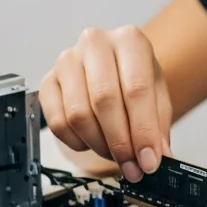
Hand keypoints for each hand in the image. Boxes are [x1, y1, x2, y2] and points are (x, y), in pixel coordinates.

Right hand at [40, 26, 173, 182]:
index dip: (143, 131)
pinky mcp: (48, 81)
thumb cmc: (136, 79)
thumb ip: (158, 127)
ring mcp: (67, 61)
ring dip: (99, 145)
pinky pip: (58, 122)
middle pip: (104, 100)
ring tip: (115, 154)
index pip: (136, 89)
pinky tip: (91, 142)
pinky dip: (77, 142)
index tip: (148, 161)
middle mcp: (95, 43)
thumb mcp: (157, 97)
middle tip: (131, 166)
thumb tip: (157, 157)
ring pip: (79, 114)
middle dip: (120, 143)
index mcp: (129, 40)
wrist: (114, 68)